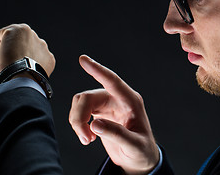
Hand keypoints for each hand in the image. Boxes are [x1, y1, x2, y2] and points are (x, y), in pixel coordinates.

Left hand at [0, 24, 55, 85]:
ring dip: (3, 53)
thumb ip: (7, 74)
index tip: (10, 73)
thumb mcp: (18, 81)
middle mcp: (42, 45)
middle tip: (5, 68)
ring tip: (3, 64)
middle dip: (10, 56)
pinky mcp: (18, 29)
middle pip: (19, 48)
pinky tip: (0, 57)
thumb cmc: (20, 85)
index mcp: (47, 59)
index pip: (28, 57)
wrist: (22, 78)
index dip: (16, 64)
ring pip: (9, 42)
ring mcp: (31, 36)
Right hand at [69, 55, 158, 174]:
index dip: (98, 70)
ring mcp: (107, 104)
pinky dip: (78, 123)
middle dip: (80, 117)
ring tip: (87, 139)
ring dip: (77, 121)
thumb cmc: (141, 151)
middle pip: (88, 97)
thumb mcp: (134, 146)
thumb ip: (117, 134)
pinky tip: (88, 136)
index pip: (113, 82)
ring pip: (81, 102)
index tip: (83, 60)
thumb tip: (95, 125)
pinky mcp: (98, 112)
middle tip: (85, 138)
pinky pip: (80, 110)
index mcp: (131, 101)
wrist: (138, 159)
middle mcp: (117, 99)